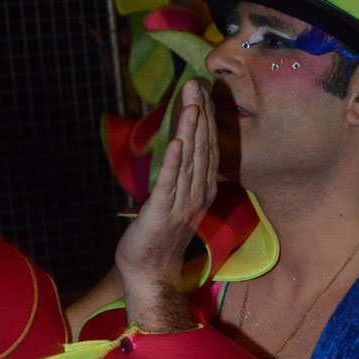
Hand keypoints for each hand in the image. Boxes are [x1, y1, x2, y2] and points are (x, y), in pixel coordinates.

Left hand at [116, 78, 217, 330]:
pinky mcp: (161, 213)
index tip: (204, 90)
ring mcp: (181, 203)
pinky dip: (173, 161)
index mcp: (202, 188)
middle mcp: (197, 193)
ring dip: (190, 130)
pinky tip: (175, 141)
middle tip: (198, 84)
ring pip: (189, 160)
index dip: (206, 118)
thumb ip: (182, 174)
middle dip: (200, 114)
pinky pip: (169, 184)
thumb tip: (181, 145)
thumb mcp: (176, 200)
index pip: (208, 147)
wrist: (151, 273)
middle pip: (202, 147)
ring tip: (192, 102)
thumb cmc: (160, 237)